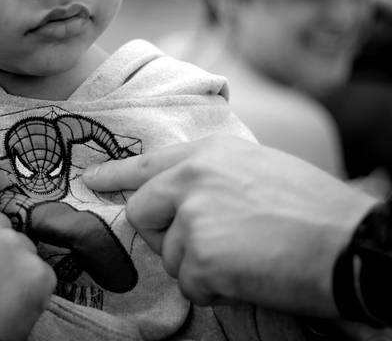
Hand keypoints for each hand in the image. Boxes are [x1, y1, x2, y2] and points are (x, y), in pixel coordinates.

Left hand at [83, 134, 378, 318]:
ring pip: (169, 256)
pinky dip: (216, 291)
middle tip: (210, 244)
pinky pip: (190, 285)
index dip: (117, 175)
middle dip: (166, 236)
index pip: (146, 164)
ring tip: (247, 257)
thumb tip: (183, 199)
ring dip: (201, 268)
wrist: (353, 244)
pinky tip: (250, 276)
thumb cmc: (315, 210)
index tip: (93, 181)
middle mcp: (192, 179)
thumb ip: (211, 178)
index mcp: (207, 154)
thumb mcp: (258, 169)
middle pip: (143, 214)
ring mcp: (193, 217)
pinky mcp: (201, 257)